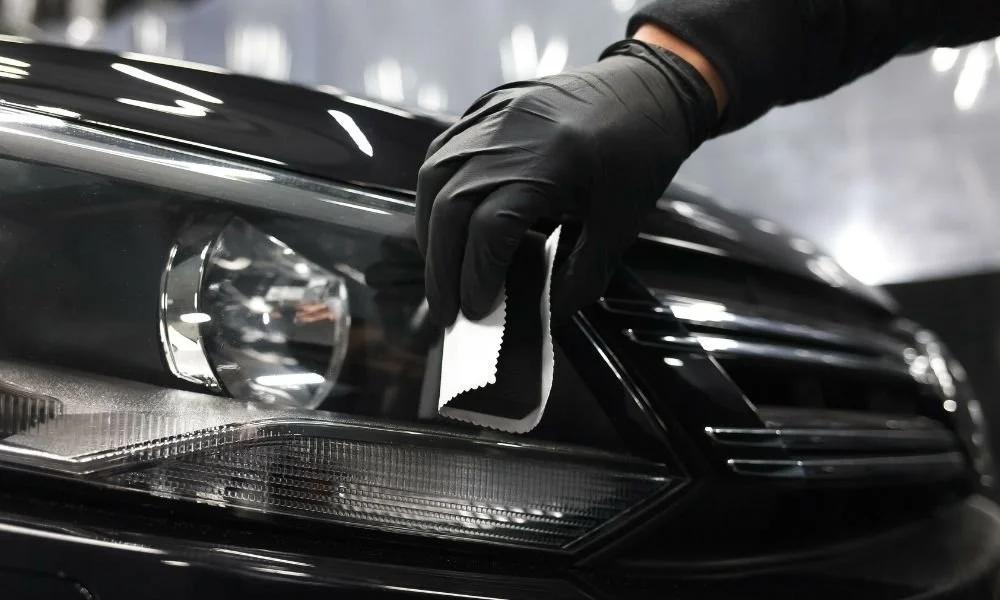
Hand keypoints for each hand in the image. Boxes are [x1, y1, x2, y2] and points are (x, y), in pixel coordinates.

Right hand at [416, 39, 718, 325]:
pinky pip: (443, 151)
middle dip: (442, 265)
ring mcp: (495, 112)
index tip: (474, 311)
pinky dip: (436, 192)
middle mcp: (514, 131)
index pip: (491, 227)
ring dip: (430, 229)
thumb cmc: (641, 157)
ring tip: (440, 270)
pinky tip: (445, 223)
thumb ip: (579, 278)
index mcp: (553, 160)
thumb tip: (540, 315)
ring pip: (435, 175)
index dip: (476, 276)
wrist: (650, 89)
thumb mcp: (619, 227)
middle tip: (446, 307)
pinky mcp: (488, 105)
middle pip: (451, 204)